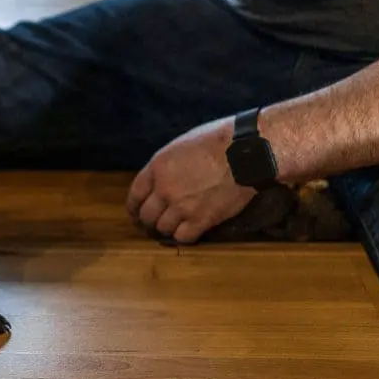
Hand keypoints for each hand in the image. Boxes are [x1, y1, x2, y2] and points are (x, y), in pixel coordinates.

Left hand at [126, 115, 256, 243]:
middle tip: (154, 223)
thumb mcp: (181, 146)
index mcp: (158, 167)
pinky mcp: (202, 220)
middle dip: (148, 221)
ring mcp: (182, 207)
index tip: (135, 213)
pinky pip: (183, 237)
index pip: (135, 195)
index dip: (133, 208)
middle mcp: (165, 189)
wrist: (245, 153)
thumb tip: (160, 178)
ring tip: (173, 227)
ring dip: (167, 228)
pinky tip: (189, 230)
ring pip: (163, 228)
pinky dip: (183, 236)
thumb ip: (166, 166)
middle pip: (147, 216)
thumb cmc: (217, 141)